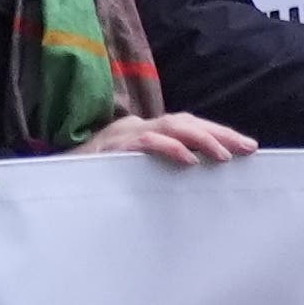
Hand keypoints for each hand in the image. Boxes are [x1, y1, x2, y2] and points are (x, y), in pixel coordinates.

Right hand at [87, 110, 258, 168]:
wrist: (55, 182)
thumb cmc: (96, 182)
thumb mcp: (133, 174)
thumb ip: (159, 169)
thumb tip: (197, 174)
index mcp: (145, 134)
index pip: (187, 127)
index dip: (218, 134)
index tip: (248, 147)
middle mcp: (137, 128)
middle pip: (185, 122)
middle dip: (219, 134)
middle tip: (248, 147)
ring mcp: (124, 135)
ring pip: (170, 127)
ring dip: (201, 138)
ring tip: (225, 155)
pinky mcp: (113, 148)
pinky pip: (146, 143)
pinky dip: (170, 148)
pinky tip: (189, 160)